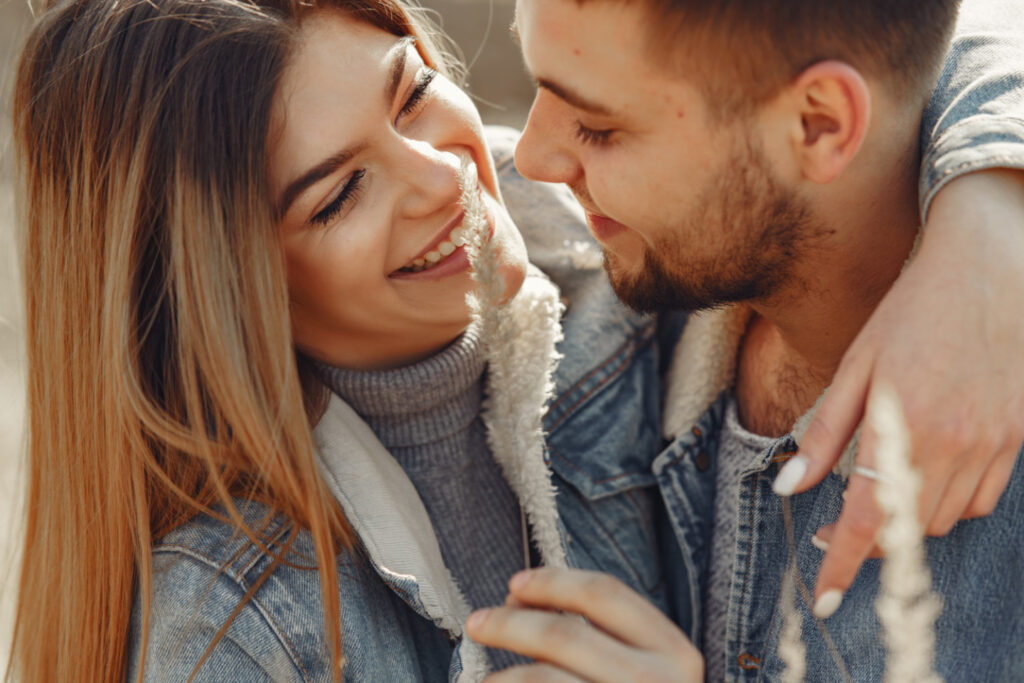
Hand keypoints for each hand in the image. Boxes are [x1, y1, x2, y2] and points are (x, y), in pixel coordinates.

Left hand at [464, 568, 702, 681]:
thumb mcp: (641, 669)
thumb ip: (597, 633)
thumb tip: (519, 599)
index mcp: (674, 652)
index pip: (604, 594)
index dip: (553, 582)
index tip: (514, 584)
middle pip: (564, 636)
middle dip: (509, 624)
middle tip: (477, 623)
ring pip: (542, 679)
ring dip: (501, 676)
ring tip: (485, 681)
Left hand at [772, 169, 1023, 616]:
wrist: (992, 267)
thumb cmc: (913, 311)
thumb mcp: (856, 364)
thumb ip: (824, 433)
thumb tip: (788, 487)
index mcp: (902, 423)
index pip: (863, 516)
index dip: (841, 564)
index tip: (823, 600)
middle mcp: (952, 442)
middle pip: (904, 527)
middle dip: (868, 539)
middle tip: (837, 525)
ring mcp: (993, 442)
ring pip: (944, 519)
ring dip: (906, 519)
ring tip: (882, 488)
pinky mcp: (1018, 436)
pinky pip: (981, 498)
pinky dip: (949, 501)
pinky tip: (929, 470)